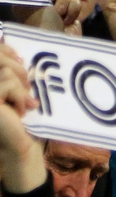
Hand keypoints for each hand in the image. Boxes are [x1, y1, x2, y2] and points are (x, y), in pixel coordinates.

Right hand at [0, 42, 44, 194]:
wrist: (22, 145)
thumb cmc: (24, 119)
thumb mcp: (20, 91)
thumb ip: (14, 73)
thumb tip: (17, 53)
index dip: (6, 51)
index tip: (22, 60)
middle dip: (19, 71)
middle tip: (29, 89)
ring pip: (6, 72)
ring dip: (21, 88)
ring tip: (23, 105)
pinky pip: (8, 84)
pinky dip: (19, 96)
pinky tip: (20, 112)